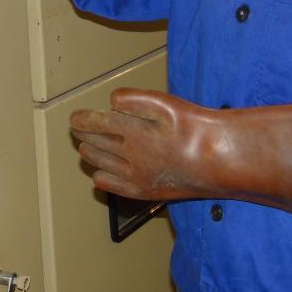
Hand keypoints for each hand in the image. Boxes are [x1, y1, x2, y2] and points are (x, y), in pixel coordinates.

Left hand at [69, 89, 214, 201]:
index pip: (98, 123)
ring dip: (90, 153)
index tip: (74, 118)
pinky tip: (99, 174)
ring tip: (85, 146)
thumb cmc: (195, 128)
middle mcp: (129, 155)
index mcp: (132, 131)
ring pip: (102, 164)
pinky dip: (102, 178)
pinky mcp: (144, 192)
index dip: (83, 119)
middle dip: (84, 134)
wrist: (217, 159)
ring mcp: (135, 176)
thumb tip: (111, 101)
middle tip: (77, 129)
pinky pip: (113, 186)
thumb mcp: (165, 103)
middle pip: (96, 143)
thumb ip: (134, 100)